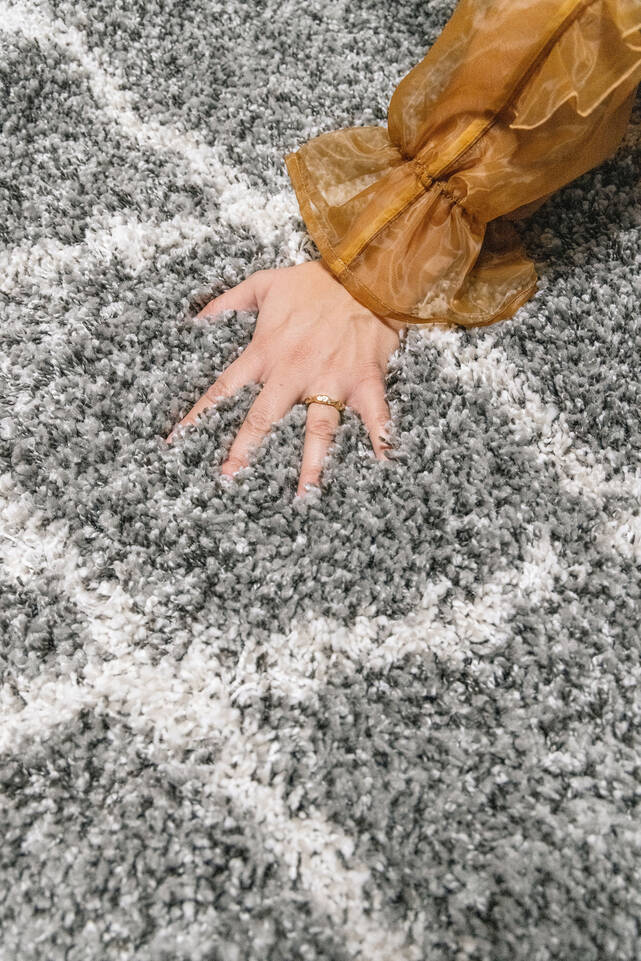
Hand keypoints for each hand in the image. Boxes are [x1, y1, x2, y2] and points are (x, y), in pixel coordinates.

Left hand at [165, 260, 404, 496]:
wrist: (364, 270)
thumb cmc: (315, 280)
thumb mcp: (265, 283)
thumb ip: (229, 301)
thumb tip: (197, 318)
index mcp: (266, 351)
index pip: (224, 389)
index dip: (199, 416)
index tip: (178, 443)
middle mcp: (294, 372)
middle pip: (264, 418)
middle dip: (244, 450)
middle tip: (229, 479)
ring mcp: (331, 379)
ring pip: (319, 428)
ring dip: (312, 463)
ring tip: (304, 494)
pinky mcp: (365, 381)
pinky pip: (376, 416)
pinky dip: (382, 439)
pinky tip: (384, 464)